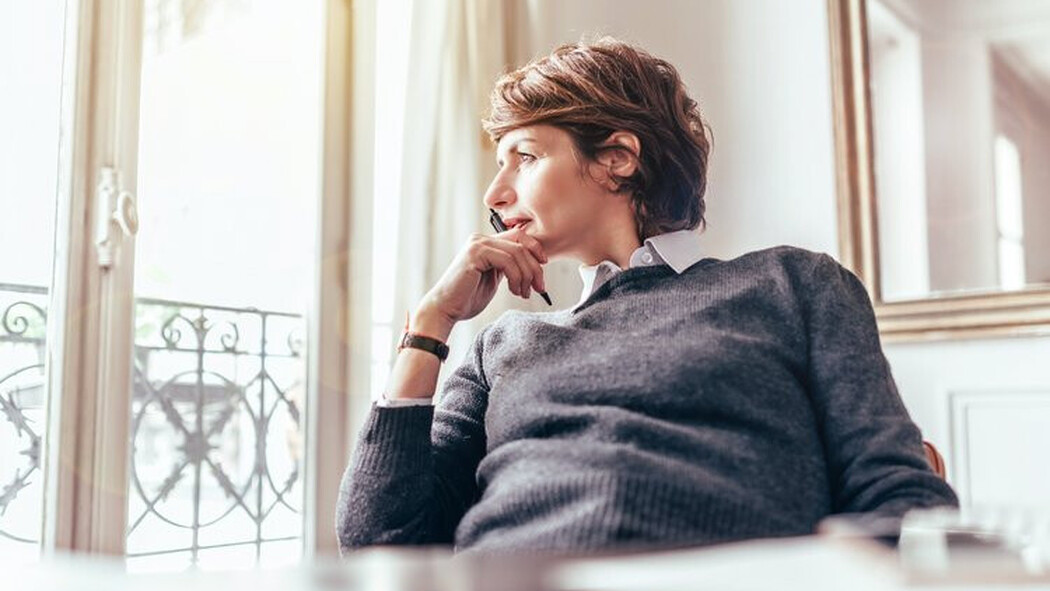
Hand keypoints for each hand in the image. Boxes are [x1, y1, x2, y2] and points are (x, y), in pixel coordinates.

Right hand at [415, 227, 547, 332]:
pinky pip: (507, 261)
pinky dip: (516, 277)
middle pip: (521, 243)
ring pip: (517, 253)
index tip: (542, 269)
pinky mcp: (475, 253)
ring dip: (526, 276)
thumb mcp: (494, 278)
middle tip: (539, 288)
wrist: (446, 309)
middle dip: (535, 267)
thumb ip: (509, 267)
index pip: (519, 237)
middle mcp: (481, 239)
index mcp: (486, 243)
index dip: (536, 250)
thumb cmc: (468, 298)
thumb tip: (534, 265)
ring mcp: (477, 244)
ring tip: (523, 293)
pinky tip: (514, 291)